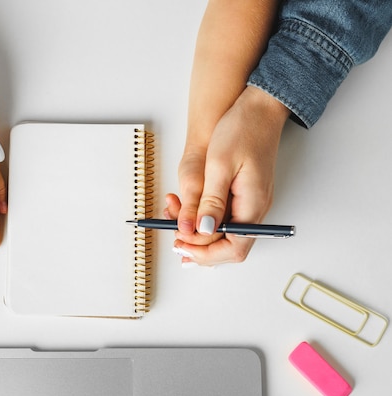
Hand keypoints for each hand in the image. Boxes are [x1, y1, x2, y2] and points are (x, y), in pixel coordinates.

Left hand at [170, 86, 289, 265]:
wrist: (259, 109)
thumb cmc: (242, 130)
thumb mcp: (220, 165)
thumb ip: (212, 201)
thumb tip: (203, 231)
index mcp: (252, 205)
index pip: (233, 248)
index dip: (205, 253)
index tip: (181, 244)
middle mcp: (255, 210)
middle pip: (228, 247)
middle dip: (199, 247)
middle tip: (174, 240)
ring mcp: (250, 204)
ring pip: (224, 235)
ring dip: (198, 234)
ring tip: (172, 223)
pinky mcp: (243, 196)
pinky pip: (224, 220)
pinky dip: (203, 220)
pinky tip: (184, 213)